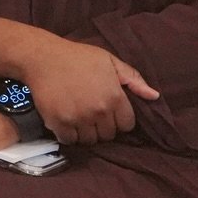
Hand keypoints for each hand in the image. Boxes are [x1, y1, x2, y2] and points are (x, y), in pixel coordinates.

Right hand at [22, 36, 158, 145]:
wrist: (42, 57)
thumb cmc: (77, 57)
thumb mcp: (108, 60)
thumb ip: (133, 78)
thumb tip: (154, 96)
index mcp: (115, 96)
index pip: (126, 125)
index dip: (118, 119)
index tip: (108, 112)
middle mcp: (99, 111)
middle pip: (108, 135)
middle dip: (102, 127)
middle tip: (91, 114)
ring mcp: (79, 118)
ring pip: (90, 140)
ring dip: (85, 132)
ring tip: (78, 118)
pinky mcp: (60, 123)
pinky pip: (70, 140)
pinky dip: (68, 135)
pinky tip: (66, 122)